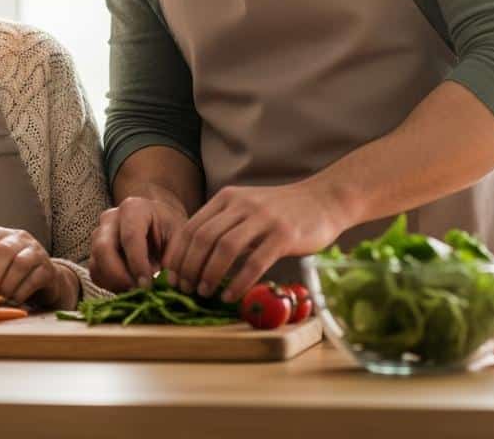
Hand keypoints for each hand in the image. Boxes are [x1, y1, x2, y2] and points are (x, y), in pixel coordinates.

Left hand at [0, 227, 77, 308]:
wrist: (45, 277)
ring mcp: (35, 250)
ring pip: (20, 263)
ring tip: (0, 299)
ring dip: (6, 284)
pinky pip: (34, 277)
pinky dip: (21, 291)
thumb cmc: (10, 273)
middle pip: (2, 251)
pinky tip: (14, 300)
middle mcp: (17, 238)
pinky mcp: (48, 267)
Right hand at [88, 196, 187, 291]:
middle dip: (120, 276)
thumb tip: (168, 283)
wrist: (158, 225)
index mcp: (133, 208)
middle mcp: (110, 218)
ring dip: (115, 283)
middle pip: (103, 248)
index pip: (130, 237)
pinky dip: (109, 285)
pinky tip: (129, 287)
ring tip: (137, 291)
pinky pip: (95, 273)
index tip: (148, 286)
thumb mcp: (180, 237)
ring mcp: (99, 234)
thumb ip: (175, 257)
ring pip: (96, 263)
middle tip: (139, 292)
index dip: (138, 264)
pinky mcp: (96, 252)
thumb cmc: (169, 229)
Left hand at [162, 180, 348, 301]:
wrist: (323, 200)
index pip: (191, 226)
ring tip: (204, 293)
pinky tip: (230, 296)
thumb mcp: (246, 208)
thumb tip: (194, 258)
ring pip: (225, 248)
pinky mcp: (283, 235)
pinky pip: (255, 261)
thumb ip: (224, 225)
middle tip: (184, 289)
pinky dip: (238, 281)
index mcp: (227, 198)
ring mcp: (263, 218)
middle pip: (203, 237)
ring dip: (210, 274)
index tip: (171, 276)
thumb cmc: (281, 211)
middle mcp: (241, 205)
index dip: (178, 253)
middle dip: (189, 266)